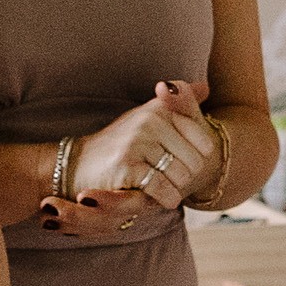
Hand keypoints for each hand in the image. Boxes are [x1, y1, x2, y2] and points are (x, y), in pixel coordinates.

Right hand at [41, 84, 214, 239]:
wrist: (79, 164)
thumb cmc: (123, 143)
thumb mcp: (150, 117)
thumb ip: (180, 103)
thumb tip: (205, 87)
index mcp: (160, 108)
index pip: (204, 142)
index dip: (196, 160)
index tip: (179, 162)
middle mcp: (150, 120)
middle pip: (196, 162)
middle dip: (186, 177)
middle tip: (167, 177)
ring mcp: (137, 141)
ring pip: (181, 176)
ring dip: (175, 189)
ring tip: (160, 185)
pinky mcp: (126, 165)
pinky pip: (162, 188)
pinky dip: (165, 198)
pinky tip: (162, 199)